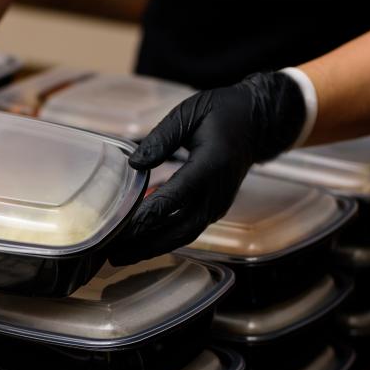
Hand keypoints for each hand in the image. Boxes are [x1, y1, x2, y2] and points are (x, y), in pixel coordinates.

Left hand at [108, 71, 306, 264]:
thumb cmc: (222, 113)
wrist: (256, 125)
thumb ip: (161, 138)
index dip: (146, 216)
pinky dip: (163, 239)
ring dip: (152, 248)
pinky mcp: (213, 210)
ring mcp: (217, 205)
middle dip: (145, 244)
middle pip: (178, 230)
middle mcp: (216, 193)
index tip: (120, 228)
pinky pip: (187, 230)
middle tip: (113, 254)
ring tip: (121, 255)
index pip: (174, 198)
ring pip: (183, 236)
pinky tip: (139, 243)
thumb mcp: (189, 113)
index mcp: (210, 167)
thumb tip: (135, 163)